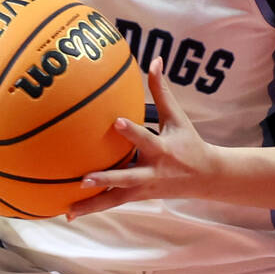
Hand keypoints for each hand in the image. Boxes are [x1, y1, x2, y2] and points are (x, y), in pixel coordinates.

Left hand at [67, 57, 215, 217]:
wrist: (205, 177)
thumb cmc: (189, 142)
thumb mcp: (178, 117)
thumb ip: (162, 91)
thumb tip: (154, 60)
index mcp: (163, 150)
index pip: (146, 139)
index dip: (132, 132)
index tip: (116, 123)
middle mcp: (152, 172)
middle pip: (126, 178)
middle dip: (107, 179)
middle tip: (83, 179)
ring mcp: (144, 188)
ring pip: (116, 198)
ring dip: (93, 204)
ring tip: (69, 209)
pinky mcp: (137, 197)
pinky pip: (112, 203)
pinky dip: (92, 208)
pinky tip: (69, 213)